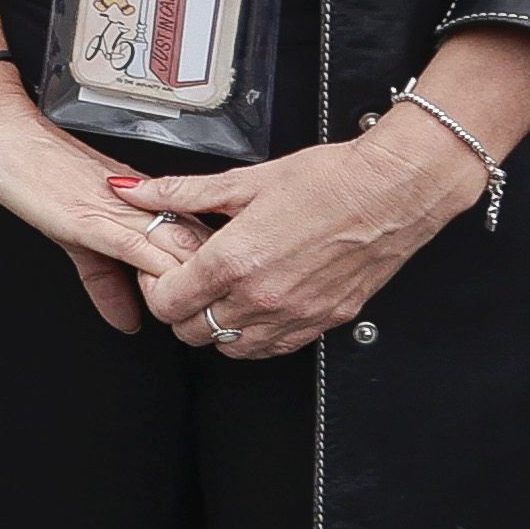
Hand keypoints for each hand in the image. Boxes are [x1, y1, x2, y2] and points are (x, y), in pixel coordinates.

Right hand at [0, 65, 210, 335]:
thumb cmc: (30, 166)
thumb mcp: (74, 234)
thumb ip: (105, 279)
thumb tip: (129, 320)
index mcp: (142, 197)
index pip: (201, 234)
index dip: (216, 268)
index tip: (218, 298)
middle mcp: (139, 200)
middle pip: (201, 243)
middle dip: (215, 280)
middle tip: (220, 313)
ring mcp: (117, 207)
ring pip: (178, 246)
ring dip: (192, 283)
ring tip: (198, 314)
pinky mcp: (90, 216)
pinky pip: (136, 247)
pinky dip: (153, 274)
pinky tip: (158, 299)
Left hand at [115, 119, 486, 360]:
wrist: (395, 189)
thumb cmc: (331, 180)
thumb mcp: (246, 181)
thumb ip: (183, 193)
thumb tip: (135, 191)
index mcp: (236, 262)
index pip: (167, 304)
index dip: (154, 287)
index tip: (160, 269)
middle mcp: (263, 297)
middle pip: (193, 332)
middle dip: (181, 308)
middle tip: (187, 279)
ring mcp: (296, 314)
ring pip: (231, 348)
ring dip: (217, 326)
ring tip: (222, 291)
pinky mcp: (325, 321)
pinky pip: (274, 348)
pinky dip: (256, 336)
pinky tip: (257, 305)